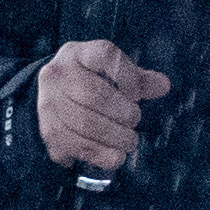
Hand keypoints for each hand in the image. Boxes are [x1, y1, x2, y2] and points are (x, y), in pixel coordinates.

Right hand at [36, 39, 170, 173]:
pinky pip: (80, 146)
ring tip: (130, 140)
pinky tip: (118, 155)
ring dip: (116, 136)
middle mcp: (58, 75)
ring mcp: (50, 104)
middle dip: (123, 112)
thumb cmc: (87, 82)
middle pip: (95, 95)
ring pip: (87, 124)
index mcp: (77, 54)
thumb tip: (163, 85)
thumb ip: (137, 79)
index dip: (128, 76)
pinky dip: (104, 154)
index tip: (137, 94)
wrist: (46, 101)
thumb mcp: (108, 72)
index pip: (105, 56)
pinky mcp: (50, 132)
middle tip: (134, 120)